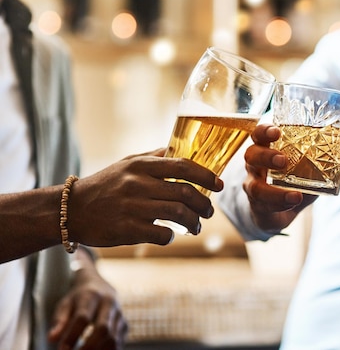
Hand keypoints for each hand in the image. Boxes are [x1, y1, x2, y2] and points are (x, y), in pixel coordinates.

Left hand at [48, 250, 126, 349]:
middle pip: (103, 328)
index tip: (62, 349)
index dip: (72, 336)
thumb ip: (59, 321)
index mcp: (91, 296)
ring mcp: (119, 314)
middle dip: (89, 347)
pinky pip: (119, 342)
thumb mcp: (65, 305)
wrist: (100, 286)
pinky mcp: (125, 325)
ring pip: (113, 338)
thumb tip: (52, 339)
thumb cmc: (78, 299)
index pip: (83, 317)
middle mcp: (109, 303)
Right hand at [69, 149, 223, 245]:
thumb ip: (156, 157)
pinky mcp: (127, 229)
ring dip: (193, 223)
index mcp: (142, 165)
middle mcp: (139, 184)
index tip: (219, 184)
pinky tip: (170, 236)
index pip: (184, 166)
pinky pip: (161, 235)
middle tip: (208, 211)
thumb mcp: (128, 163)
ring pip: (178, 215)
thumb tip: (183, 151)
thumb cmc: (105, 184)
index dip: (206, 176)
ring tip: (195, 227)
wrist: (71, 209)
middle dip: (204, 205)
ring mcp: (133, 207)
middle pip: (186, 193)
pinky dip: (171, 237)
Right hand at [242, 124, 316, 231]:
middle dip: (265, 155)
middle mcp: (256, 165)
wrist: (278, 211)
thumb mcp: (309, 169)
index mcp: (268, 148)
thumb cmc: (293, 181)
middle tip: (283, 160)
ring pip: (254, 186)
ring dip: (273, 190)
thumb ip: (328, 162)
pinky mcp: (258, 206)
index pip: (260, 134)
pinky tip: (294, 202)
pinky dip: (281, 205)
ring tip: (294, 193)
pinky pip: (265, 206)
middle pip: (251, 154)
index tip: (277, 131)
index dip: (265, 131)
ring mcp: (254, 186)